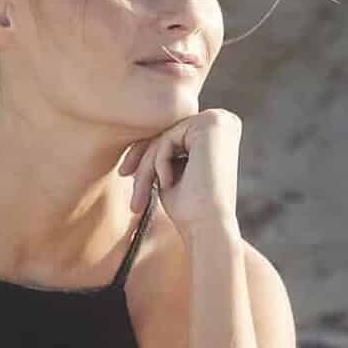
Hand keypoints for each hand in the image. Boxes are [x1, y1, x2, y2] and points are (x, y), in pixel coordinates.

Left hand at [119, 108, 242, 233]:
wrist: (208, 227)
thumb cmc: (190, 209)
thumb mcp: (171, 171)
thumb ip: (164, 148)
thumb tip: (141, 134)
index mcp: (219, 132)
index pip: (172, 134)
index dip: (146, 153)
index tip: (124, 171)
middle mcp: (224, 120)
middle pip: (166, 133)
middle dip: (142, 159)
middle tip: (123, 174)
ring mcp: (220, 120)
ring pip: (164, 136)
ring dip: (148, 166)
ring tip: (143, 194)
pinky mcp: (210, 125)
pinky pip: (167, 138)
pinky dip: (159, 163)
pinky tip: (168, 183)